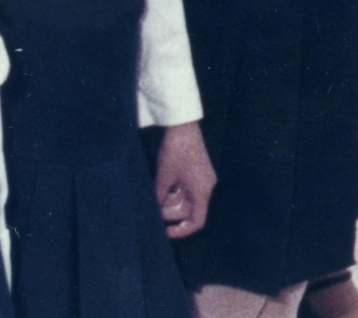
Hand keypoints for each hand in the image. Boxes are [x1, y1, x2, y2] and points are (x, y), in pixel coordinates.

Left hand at [154, 124, 215, 238]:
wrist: (182, 125)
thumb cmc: (175, 152)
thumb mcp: (163, 179)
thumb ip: (159, 199)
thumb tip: (153, 214)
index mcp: (202, 191)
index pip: (197, 222)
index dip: (181, 231)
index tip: (164, 231)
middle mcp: (205, 187)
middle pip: (188, 211)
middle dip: (169, 212)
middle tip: (152, 206)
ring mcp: (201, 179)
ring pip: (185, 201)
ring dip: (170, 201)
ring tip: (155, 193)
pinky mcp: (197, 172)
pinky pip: (186, 190)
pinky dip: (173, 192)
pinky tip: (162, 186)